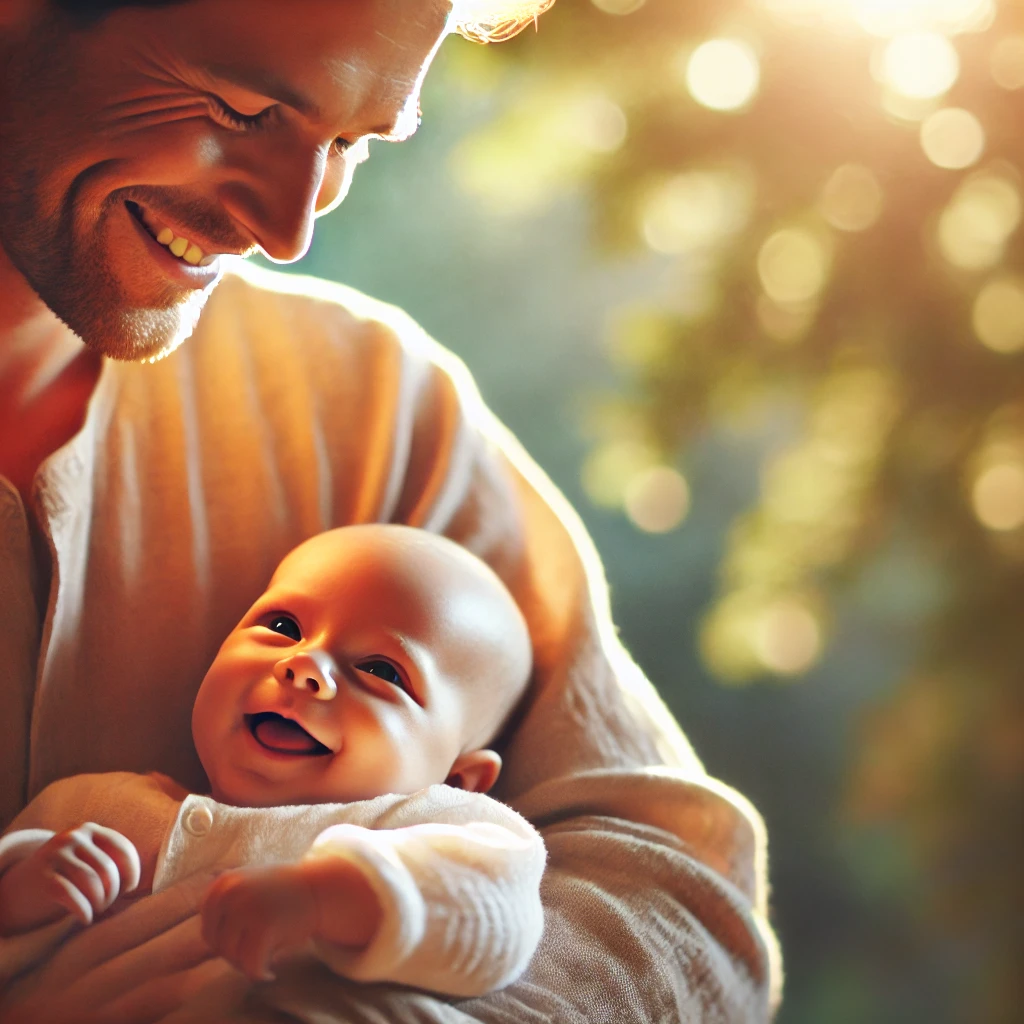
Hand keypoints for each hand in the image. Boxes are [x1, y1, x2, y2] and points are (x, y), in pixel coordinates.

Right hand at [0, 823, 140, 934]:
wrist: (17, 887)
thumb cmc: (65, 876)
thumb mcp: (86, 858)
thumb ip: (109, 861)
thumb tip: (143, 883)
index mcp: (89, 829)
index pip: (122, 848)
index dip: (132, 871)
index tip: (129, 889)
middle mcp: (73, 837)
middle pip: (108, 869)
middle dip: (113, 893)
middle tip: (107, 905)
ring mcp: (56, 854)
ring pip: (92, 883)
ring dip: (100, 902)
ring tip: (97, 910)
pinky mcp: (43, 876)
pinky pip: (71, 895)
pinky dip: (84, 910)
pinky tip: (86, 919)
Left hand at [200, 864, 318, 981]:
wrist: (322, 889)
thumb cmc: (285, 891)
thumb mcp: (249, 882)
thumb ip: (227, 898)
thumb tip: (206, 919)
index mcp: (224, 884)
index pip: (208, 929)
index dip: (224, 943)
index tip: (245, 945)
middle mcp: (231, 892)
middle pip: (217, 944)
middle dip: (236, 956)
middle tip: (257, 956)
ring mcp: (246, 908)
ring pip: (232, 956)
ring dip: (247, 965)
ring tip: (264, 960)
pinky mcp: (264, 925)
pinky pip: (250, 965)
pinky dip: (260, 974)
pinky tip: (271, 973)